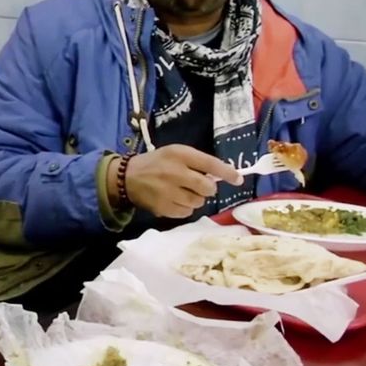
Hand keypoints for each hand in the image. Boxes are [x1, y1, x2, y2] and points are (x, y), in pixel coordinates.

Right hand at [110, 145, 243, 218]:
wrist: (127, 178)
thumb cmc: (157, 163)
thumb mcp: (175, 153)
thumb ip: (196, 162)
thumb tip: (221, 176)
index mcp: (179, 154)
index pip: (210, 164)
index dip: (227, 172)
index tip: (238, 179)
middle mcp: (175, 172)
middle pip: (207, 187)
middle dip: (208, 188)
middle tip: (201, 185)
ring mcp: (168, 192)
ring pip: (198, 202)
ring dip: (196, 198)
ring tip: (183, 192)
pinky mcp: (164, 208)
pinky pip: (187, 212)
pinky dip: (185, 208)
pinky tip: (175, 200)